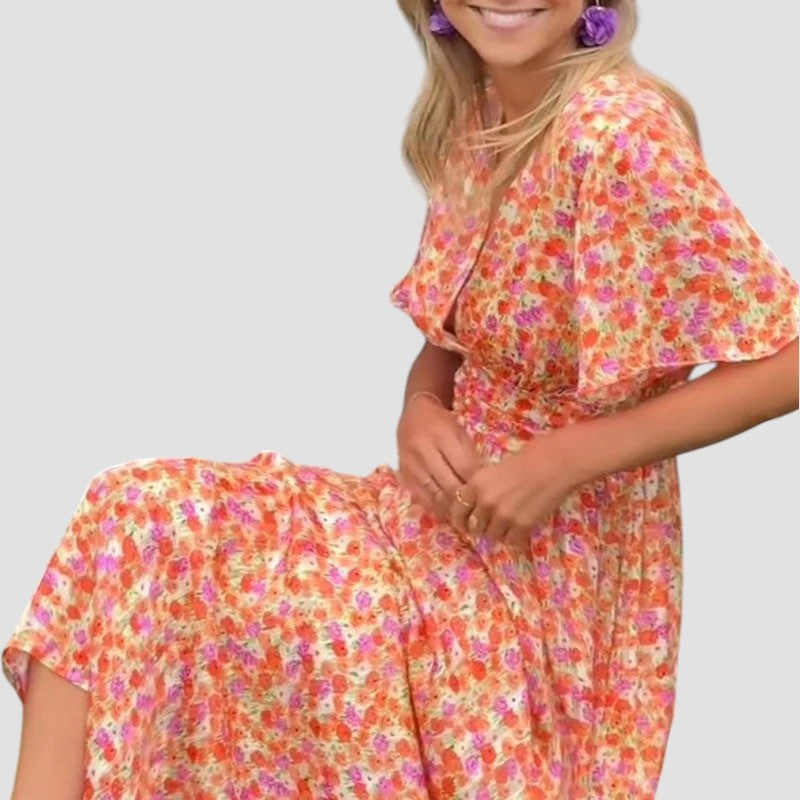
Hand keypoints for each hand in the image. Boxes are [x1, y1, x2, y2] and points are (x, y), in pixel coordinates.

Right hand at [396, 394, 483, 521]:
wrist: (414, 412)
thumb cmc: (442, 422)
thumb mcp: (460, 432)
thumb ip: (470, 456)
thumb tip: (483, 485)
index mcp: (442, 436)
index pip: (464, 468)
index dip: (478, 485)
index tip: (488, 495)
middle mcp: (423, 450)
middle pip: (449, 484)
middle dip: (466, 500)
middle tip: (479, 511)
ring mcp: (410, 464)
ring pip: (434, 494)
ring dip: (451, 509)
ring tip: (465, 517)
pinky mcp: (403, 474)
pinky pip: (420, 497)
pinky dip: (435, 507)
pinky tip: (447, 513)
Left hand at [448, 431, 578, 549]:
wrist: (556, 462)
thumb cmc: (529, 458)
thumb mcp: (495, 470)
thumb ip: (483, 488)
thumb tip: (477, 505)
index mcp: (476, 484)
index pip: (457, 510)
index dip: (460, 520)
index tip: (465, 524)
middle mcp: (486, 501)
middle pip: (475, 527)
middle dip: (482, 527)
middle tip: (492, 524)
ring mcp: (503, 515)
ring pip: (492, 536)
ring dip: (499, 533)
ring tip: (509, 525)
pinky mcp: (522, 525)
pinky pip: (511, 541)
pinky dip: (515, 537)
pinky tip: (521, 528)